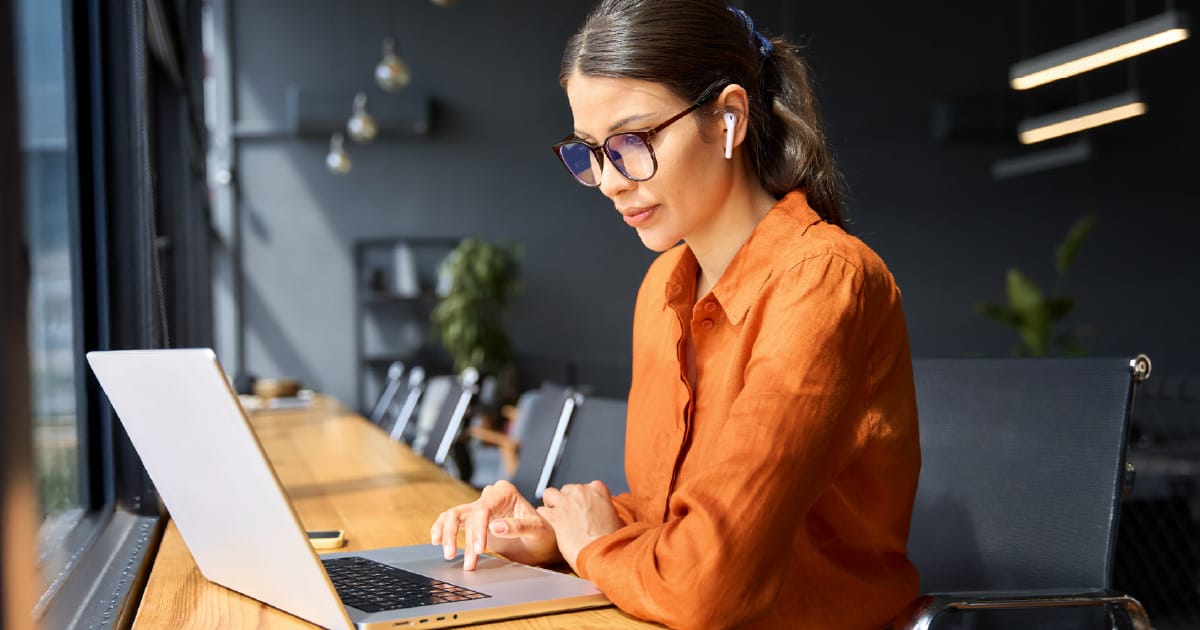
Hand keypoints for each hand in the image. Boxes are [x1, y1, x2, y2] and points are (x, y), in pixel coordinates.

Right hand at [430, 480, 560, 570]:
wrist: (542, 541)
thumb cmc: (543, 534)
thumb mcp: (536, 530)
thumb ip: (517, 526)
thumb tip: (494, 527)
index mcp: (505, 492)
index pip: (483, 508)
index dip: (477, 530)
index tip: (478, 550)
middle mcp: (490, 496)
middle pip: (465, 512)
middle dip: (459, 536)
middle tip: (463, 560)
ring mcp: (480, 507)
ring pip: (454, 515)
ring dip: (448, 534)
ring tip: (449, 554)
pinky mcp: (474, 519)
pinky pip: (452, 520)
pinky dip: (442, 529)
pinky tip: (436, 540)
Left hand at [537, 480, 623, 572]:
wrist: (603, 553)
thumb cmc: (611, 541)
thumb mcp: (617, 520)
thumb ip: (605, 511)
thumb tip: (603, 515)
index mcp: (598, 490)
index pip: (585, 487)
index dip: (582, 500)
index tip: (583, 509)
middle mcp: (581, 492)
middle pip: (566, 490)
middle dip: (567, 502)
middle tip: (570, 516)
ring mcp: (566, 502)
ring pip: (549, 494)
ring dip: (551, 504)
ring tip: (556, 516)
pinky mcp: (555, 516)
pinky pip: (542, 511)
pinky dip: (544, 518)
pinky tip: (550, 526)